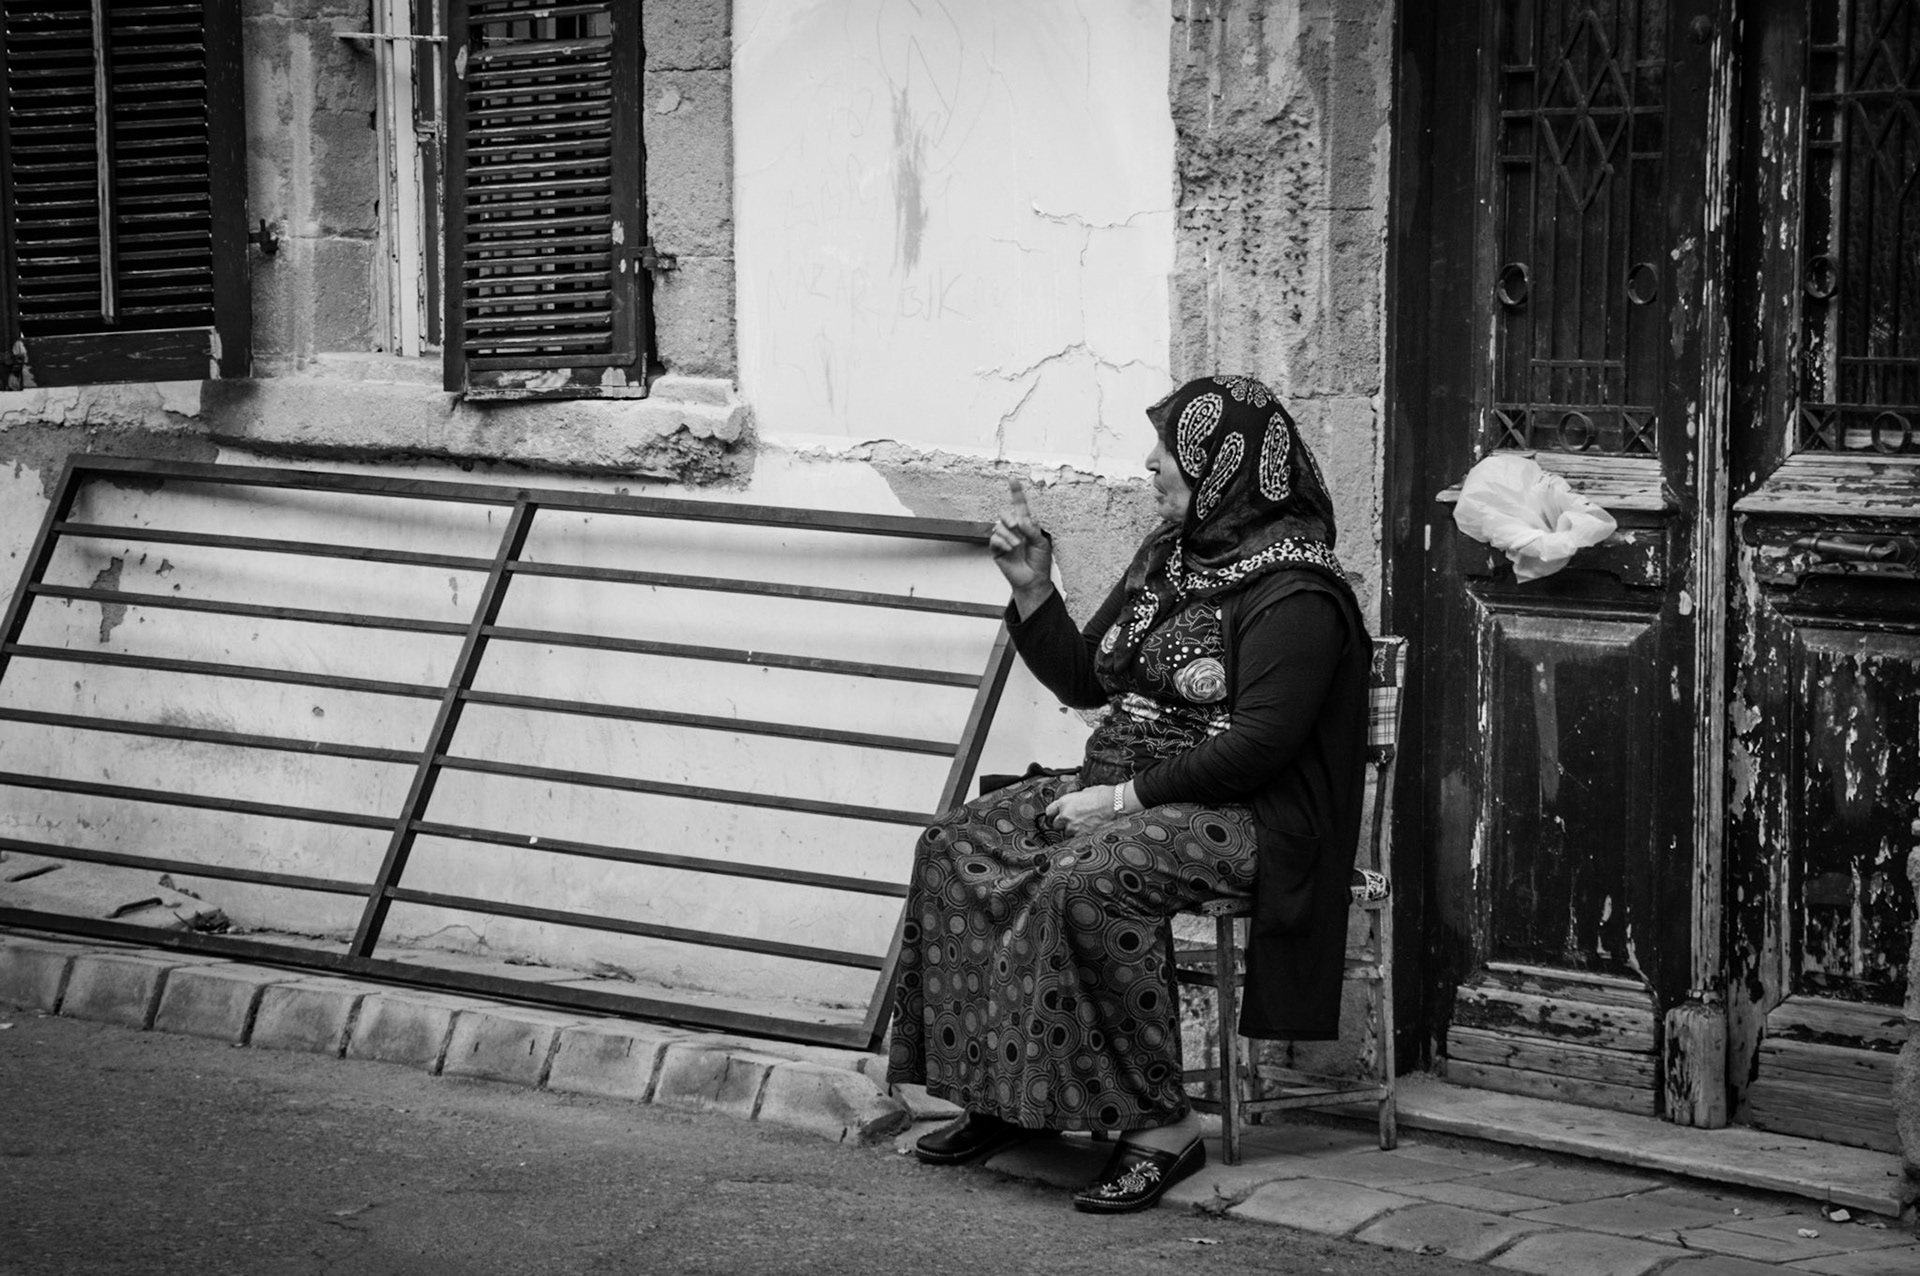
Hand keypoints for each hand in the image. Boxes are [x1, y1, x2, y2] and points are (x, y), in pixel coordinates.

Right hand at [988, 478, 1053, 610]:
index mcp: (1026, 526)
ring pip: (999, 527)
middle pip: (1005, 514)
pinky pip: (994, 539)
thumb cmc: (1039, 562)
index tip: (1013, 478)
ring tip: (1017, 545)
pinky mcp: (997, 550)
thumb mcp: (1041, 543)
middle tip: (1016, 526)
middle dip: (1008, 518)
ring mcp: (1004, 540)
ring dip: (1009, 535)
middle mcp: (1014, 530)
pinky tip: (1009, 549)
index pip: (1020, 506)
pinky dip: (1002, 542)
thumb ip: (1032, 530)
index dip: (1016, 492)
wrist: (1033, 580)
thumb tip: (1020, 521)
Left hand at [1044, 786, 1117, 837]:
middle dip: (1062, 823)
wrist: (1115, 804)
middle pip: (1055, 824)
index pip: (1049, 811)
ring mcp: (1073, 827)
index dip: (1053, 813)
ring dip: (1072, 830)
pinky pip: (1076, 838)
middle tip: (1071, 820)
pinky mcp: (1082, 836)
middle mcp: (1066, 815)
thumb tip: (1075, 802)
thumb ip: (1075, 799)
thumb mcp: (1085, 792)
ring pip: (1066, 833)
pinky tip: (1088, 831)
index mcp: (1065, 802)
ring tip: (1083, 826)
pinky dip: (1081, 836)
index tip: (1056, 815)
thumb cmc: (1104, 796)